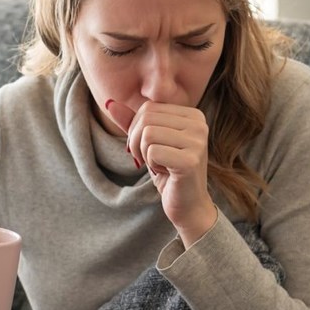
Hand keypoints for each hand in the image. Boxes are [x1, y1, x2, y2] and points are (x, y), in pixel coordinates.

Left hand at [105, 99, 216, 245]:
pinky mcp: (190, 160)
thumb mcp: (148, 143)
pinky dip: (151, 165)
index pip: (148, 108)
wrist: (187, 205)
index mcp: (193, 115)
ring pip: (147, 134)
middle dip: (137, 142)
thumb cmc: (168, 172)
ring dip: (144, 154)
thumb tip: (110, 103)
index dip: (136, 129)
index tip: (146, 149)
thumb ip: (132, 122)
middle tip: (148, 160)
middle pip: (146, 119)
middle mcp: (200, 124)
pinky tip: (166, 173)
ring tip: (159, 166)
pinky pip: (152, 152)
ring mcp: (197, 142)